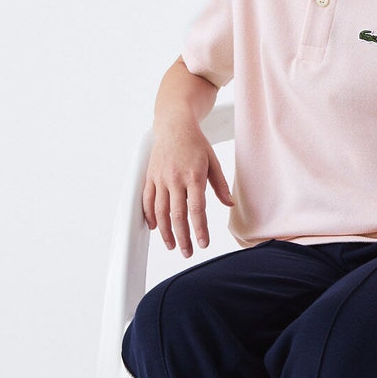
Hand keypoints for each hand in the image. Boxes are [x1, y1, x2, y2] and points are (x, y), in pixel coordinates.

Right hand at [142, 119, 233, 256]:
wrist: (174, 124)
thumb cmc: (196, 143)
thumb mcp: (213, 161)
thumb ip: (219, 185)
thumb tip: (229, 204)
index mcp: (193, 176)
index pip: (197, 210)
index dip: (199, 229)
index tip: (203, 243)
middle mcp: (175, 179)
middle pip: (177, 215)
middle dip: (182, 237)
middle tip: (187, 253)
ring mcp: (160, 178)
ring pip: (159, 211)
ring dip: (165, 232)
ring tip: (172, 246)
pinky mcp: (150, 176)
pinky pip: (147, 200)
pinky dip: (149, 216)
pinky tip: (155, 228)